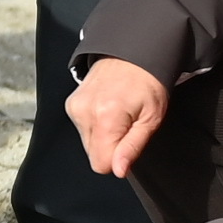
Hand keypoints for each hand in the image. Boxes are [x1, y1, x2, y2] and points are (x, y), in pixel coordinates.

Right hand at [67, 57, 168, 180]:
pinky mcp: (71, 104)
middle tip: (126, 125)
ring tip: (118, 113)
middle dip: (111, 146)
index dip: (118, 159)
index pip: (101, 164)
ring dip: (103, 135)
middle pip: (94, 155)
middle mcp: (84, 112)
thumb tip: (118, 170)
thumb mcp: (151, 118)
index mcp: (106, 118)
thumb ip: (132, 147)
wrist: (132, 52)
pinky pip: (83, 129)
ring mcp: (75, 107)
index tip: (129, 142)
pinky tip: (107, 107)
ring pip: (88, 143)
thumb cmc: (148, 82)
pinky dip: (95, 124)